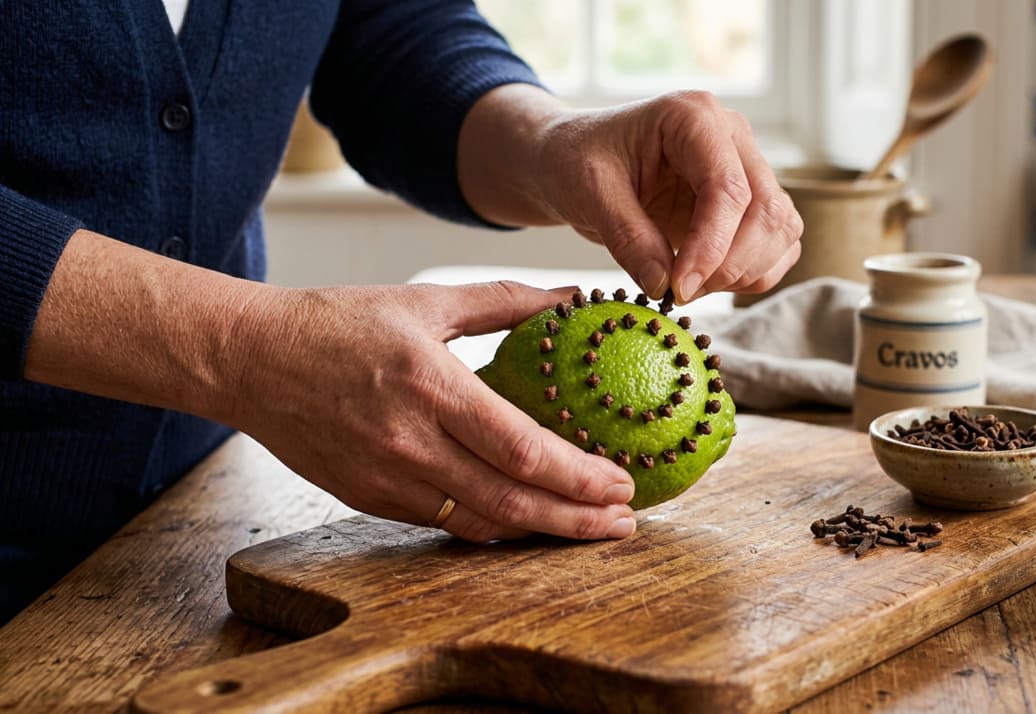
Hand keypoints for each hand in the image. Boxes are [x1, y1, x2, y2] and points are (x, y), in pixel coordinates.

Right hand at [227, 280, 637, 542]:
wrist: (249, 358)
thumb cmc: (337, 321)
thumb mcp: (424, 300)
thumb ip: (504, 301)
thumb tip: (570, 297)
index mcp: (430, 384)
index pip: (522, 449)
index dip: (578, 476)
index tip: (622, 484)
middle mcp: (409, 440)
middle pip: (511, 499)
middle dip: (576, 519)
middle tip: (623, 523)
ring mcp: (385, 477)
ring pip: (480, 523)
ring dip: (541, 532)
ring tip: (588, 530)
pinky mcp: (366, 498)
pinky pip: (443, 522)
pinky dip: (491, 527)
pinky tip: (525, 522)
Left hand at [458, 86, 803, 303]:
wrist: (574, 158)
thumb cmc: (577, 161)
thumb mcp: (589, 193)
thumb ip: (627, 237)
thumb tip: (664, 285)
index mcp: (693, 116)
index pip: (728, 188)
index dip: (711, 248)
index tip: (677, 289)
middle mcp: (733, 136)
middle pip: (767, 211)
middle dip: (728, 265)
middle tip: (678, 293)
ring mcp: (747, 167)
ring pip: (781, 230)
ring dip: (743, 273)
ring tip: (685, 286)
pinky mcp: (750, 201)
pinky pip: (777, 245)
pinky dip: (751, 275)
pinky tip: (704, 281)